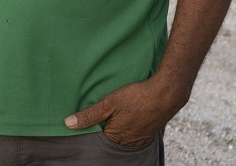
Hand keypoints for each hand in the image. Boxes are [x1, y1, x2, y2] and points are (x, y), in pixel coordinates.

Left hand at [64, 77, 184, 146]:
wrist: (166, 93)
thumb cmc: (137, 97)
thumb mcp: (109, 103)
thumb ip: (89, 115)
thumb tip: (68, 124)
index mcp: (115, 137)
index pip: (97, 138)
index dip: (92, 127)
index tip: (89, 118)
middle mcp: (127, 142)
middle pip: (111, 137)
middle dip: (106, 126)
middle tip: (105, 113)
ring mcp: (140, 138)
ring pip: (123, 134)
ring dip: (119, 124)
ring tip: (117, 112)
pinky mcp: (149, 131)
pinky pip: (135, 131)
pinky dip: (131, 124)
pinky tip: (131, 113)